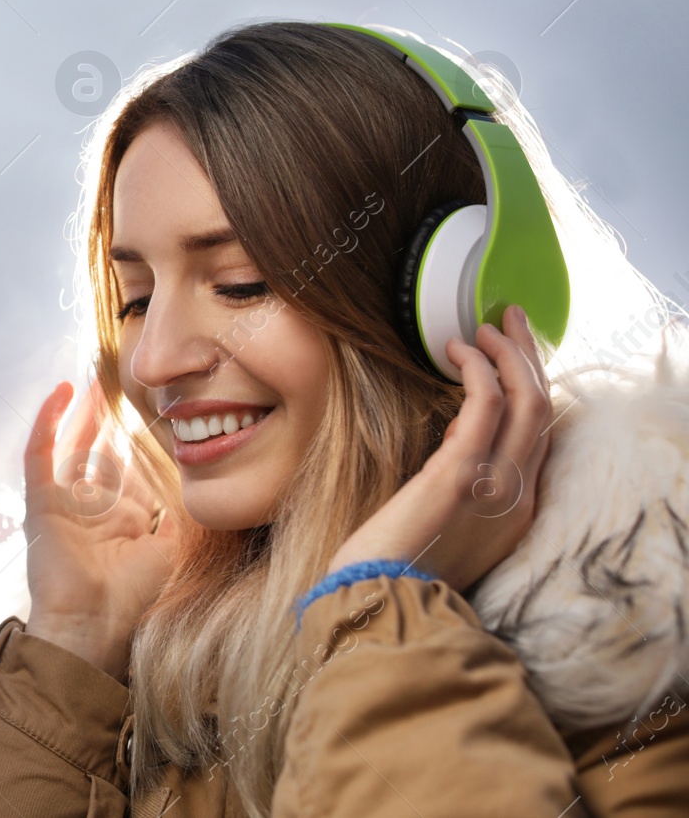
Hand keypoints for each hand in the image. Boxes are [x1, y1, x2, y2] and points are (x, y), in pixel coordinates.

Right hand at [23, 377, 183, 679]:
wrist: (92, 627)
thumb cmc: (132, 598)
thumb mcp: (168, 549)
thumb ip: (176, 515)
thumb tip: (187, 482)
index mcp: (119, 521)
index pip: (129, 468)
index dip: (138, 437)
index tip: (155, 404)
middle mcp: (90, 508)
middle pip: (100, 450)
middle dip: (109, 416)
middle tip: (119, 377)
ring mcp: (63, 504)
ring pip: (74, 444)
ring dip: (85, 410)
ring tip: (95, 374)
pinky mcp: (40, 502)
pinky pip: (41, 453)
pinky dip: (49, 421)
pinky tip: (64, 391)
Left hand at [328, 305, 553, 591]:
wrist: (378, 601)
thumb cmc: (395, 563)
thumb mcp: (446, 521)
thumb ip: (462, 482)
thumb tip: (456, 434)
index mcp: (517, 511)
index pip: (541, 434)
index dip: (531, 385)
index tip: (511, 354)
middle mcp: (518, 497)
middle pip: (544, 409)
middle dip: (529, 356)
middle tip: (507, 319)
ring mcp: (496, 486)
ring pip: (528, 401)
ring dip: (507, 354)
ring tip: (480, 328)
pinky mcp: (460, 477)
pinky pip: (486, 408)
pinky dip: (479, 371)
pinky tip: (458, 351)